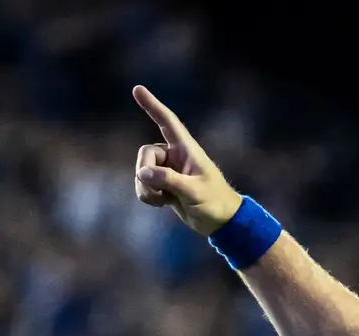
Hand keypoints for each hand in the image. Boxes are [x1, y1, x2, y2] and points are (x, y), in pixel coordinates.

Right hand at [132, 85, 243, 235]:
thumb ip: (169, 180)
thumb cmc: (215, 203)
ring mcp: (168, 170)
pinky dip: (147, 195)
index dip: (152, 105)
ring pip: (142, 171)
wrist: (221, 222)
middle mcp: (175, 156)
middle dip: (145, 173)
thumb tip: (142, 172)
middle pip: (145, 154)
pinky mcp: (163, 184)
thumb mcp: (194, 192)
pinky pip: (143, 184)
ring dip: (146, 189)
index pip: (167, 122)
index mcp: (187, 149)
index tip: (137, 89)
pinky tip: (163, 204)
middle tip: (158, 193)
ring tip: (163, 201)